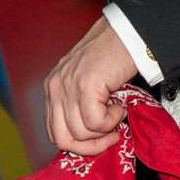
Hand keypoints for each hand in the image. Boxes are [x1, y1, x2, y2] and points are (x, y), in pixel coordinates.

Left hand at [42, 17, 137, 156]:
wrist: (126, 33)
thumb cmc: (112, 54)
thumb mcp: (86, 80)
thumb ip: (79, 103)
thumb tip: (88, 135)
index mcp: (53, 87)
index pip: (54, 131)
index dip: (78, 143)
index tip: (98, 140)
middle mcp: (55, 87)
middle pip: (61, 138)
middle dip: (89, 147)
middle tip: (109, 137)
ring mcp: (67, 87)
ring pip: (80, 133)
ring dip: (104, 130)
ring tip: (117, 113)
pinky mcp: (84, 87)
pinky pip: (96, 123)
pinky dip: (112, 121)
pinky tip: (119, 106)